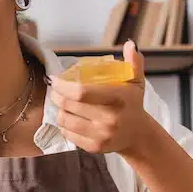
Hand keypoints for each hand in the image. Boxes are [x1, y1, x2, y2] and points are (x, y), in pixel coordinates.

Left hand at [49, 40, 149, 155]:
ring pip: (65, 120)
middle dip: (55, 96)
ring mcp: (101, 135)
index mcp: (117, 99)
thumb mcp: (136, 82)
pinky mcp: (94, 147)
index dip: (62, 86)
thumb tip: (130, 44)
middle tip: (53, 91)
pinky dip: (64, 126)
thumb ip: (133, 63)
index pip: (81, 92)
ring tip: (61, 104)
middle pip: (68, 106)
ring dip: (58, 110)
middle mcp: (109, 119)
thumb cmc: (132, 104)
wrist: (138, 135)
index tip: (55, 79)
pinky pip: (68, 134)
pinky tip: (67, 118)